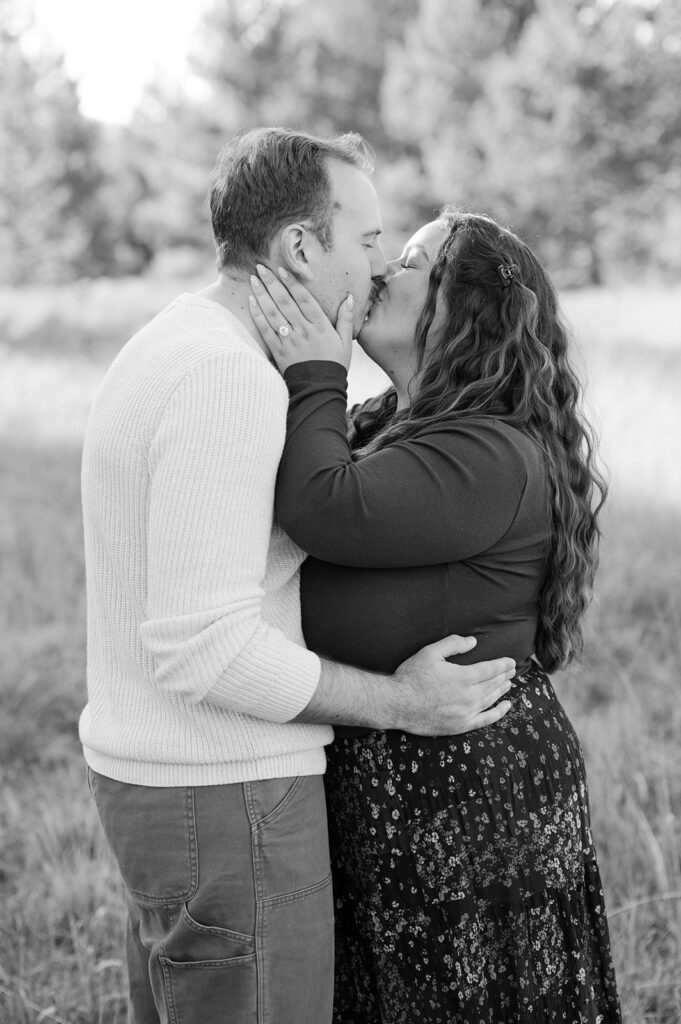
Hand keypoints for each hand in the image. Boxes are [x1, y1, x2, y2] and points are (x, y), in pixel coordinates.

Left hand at [248, 264, 353, 372]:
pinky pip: (266, 330)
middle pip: (285, 301)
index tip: (282, 269)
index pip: (304, 298)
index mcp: (320, 325)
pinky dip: (258, 315)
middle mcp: (303, 330)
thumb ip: (346, 318)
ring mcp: (289, 340)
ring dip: (262, 294)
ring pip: (273, 312)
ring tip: (253, 279)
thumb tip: (349, 297)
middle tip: (261, 267)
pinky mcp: (278, 351)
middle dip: (272, 282)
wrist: (320, 389)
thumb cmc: (334, 365)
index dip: (292, 282)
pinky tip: (251, 302)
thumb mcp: (345, 342)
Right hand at [389, 635, 514, 735]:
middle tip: (512, 670)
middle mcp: (469, 696)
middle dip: (504, 676)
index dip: (503, 665)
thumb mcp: (430, 652)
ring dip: (502, 690)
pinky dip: (498, 713)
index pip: (490, 669)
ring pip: (491, 700)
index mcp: (463, 677)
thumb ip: (453, 644)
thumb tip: (473, 641)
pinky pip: (485, 720)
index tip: (511, 661)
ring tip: (508, 683)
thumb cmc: (411, 676)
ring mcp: (466, 713)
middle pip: (493, 684)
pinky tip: (506, 707)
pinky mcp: (460, 726)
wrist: (397, 704)